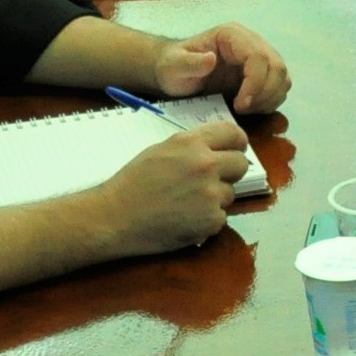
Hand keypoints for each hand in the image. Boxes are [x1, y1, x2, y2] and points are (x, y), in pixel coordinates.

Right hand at [98, 119, 251, 250]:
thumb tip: (217, 149)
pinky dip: (206, 221)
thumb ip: (192, 148)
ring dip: (215, 199)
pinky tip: (183, 220)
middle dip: (229, 172)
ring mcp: (211, 194)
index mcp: (192, 143)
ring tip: (184, 204)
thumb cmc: (132, 183)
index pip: (234, 134)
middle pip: (241, 164)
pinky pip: (220, 217)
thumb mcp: (161, 151)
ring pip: (230, 193)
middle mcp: (206, 165)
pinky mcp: (211, 220)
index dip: (237, 143)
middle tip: (210, 181)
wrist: (114, 218)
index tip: (235, 150)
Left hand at [155, 23, 290, 113]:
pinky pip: (279, 87)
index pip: (258, 56)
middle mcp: (251, 42)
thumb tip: (212, 60)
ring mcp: (259, 58)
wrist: (173, 73)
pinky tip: (250, 108)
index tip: (240, 105)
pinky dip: (270, 101)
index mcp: (233, 36)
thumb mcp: (174, 66)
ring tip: (246, 110)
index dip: (255, 83)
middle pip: (277, 66)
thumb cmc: (172, 67)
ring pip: (282, 77)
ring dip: (269, 98)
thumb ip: (190, 63)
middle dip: (265, 92)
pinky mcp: (261, 73)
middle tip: (243, 109)